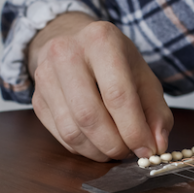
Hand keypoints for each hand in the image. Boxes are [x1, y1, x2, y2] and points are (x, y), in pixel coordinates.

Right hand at [27, 12, 172, 161]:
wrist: (72, 40)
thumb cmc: (112, 60)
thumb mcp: (143, 75)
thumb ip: (156, 111)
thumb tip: (157, 145)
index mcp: (101, 40)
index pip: (117, 95)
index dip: (134, 130)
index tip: (147, 149)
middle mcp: (67, 53)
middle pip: (89, 115)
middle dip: (114, 144)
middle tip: (129, 151)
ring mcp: (46, 75)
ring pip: (72, 130)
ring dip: (98, 150)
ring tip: (115, 147)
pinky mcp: (36, 97)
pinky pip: (60, 135)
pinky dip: (82, 148)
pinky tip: (96, 142)